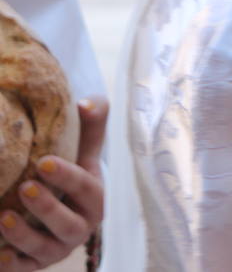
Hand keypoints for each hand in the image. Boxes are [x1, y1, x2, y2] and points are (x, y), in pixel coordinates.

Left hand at [0, 97, 106, 269]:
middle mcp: (80, 228)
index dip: (67, 177)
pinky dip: (10, 264)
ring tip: (2, 217)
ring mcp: (56, 249)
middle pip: (69, 224)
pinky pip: (22, 270)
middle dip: (47, 208)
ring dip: (23, 236)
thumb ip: (91, 125)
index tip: (44, 162)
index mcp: (95, 199)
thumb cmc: (71, 176)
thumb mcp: (83, 152)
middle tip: (25, 187)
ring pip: (44, 249)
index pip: (86, 189)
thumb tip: (84, 103)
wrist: (59, 213)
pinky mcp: (32, 265)